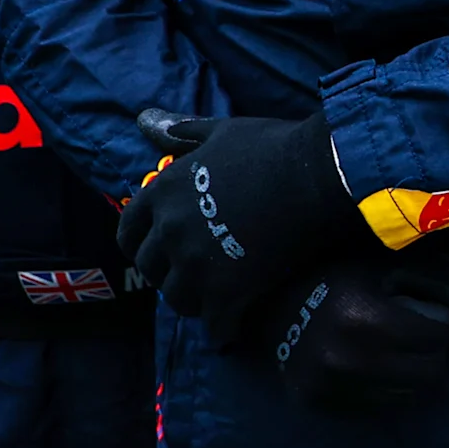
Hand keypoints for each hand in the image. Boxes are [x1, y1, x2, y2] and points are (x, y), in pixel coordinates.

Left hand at [121, 110, 358, 347]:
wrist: (320, 175)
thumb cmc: (274, 148)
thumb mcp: (223, 132)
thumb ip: (182, 132)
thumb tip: (144, 120)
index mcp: (164, 193)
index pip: (128, 231)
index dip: (140, 244)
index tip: (158, 250)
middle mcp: (171, 231)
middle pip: (151, 268)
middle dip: (168, 273)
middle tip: (194, 274)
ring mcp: (197, 264)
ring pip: (178, 299)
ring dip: (194, 301)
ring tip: (216, 300)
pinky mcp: (229, 290)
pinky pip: (215, 324)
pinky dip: (224, 328)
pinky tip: (235, 327)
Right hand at [268, 257, 448, 413]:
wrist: (271, 302)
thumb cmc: (343, 275)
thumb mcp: (392, 266)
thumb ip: (446, 281)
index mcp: (364, 318)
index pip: (440, 335)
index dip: (439, 319)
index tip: (420, 308)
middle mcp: (345, 359)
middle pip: (431, 371)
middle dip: (432, 349)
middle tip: (412, 332)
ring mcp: (328, 386)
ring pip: (409, 394)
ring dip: (412, 372)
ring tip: (390, 347)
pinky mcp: (317, 404)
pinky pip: (379, 406)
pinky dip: (386, 388)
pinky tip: (369, 364)